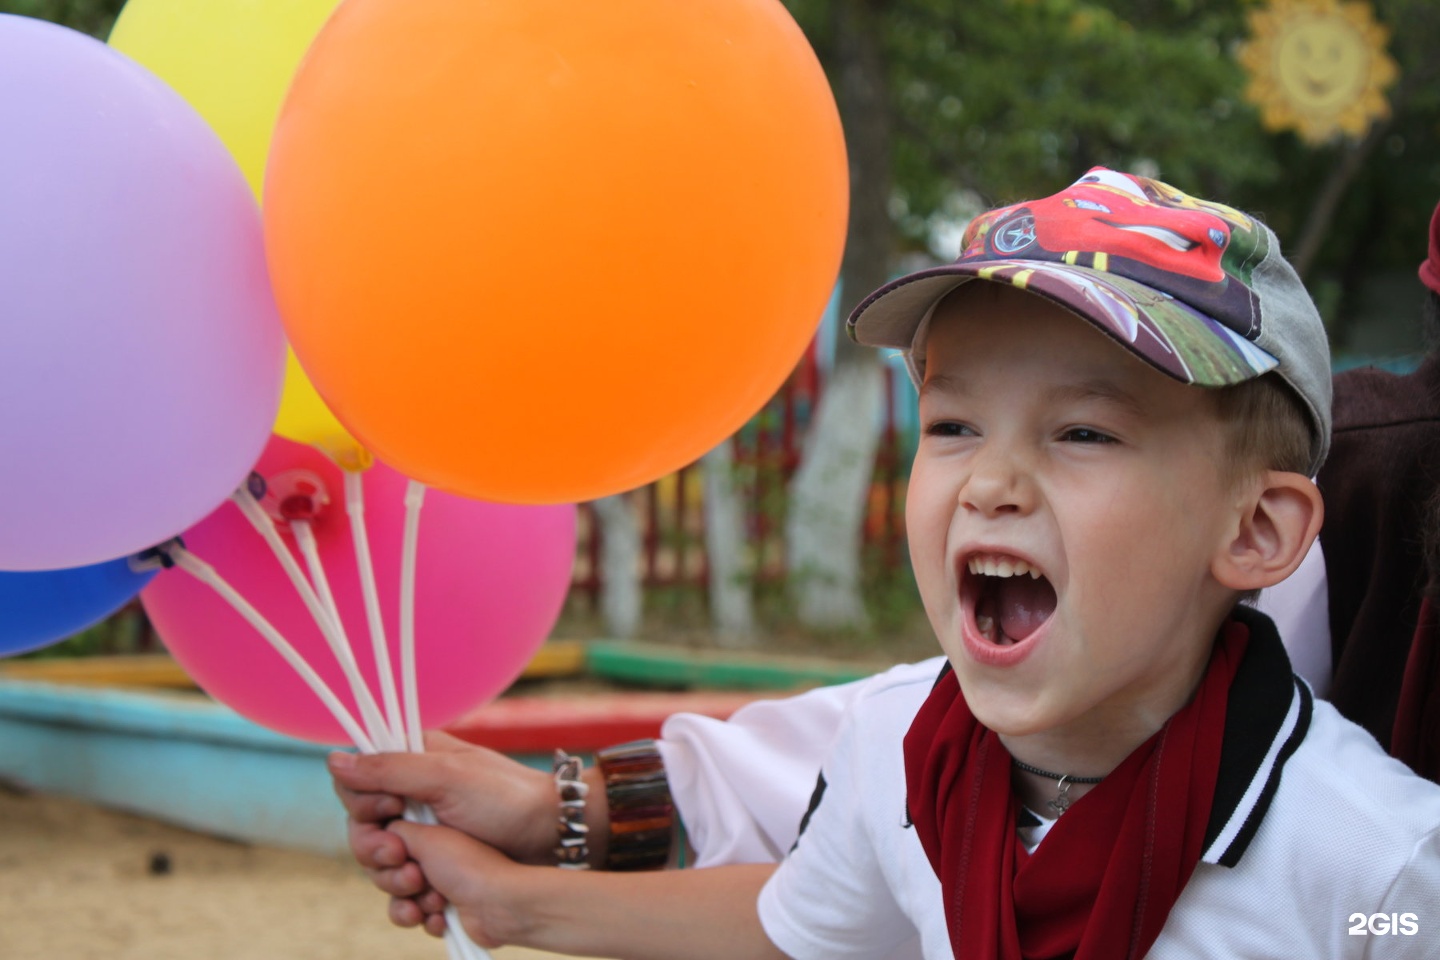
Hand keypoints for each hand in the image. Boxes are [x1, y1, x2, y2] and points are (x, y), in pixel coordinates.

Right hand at [328, 730, 569, 926]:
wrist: (552, 840)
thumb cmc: (505, 799)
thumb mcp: (446, 777)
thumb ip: (388, 770)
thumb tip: (333, 759)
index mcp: (412, 768)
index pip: (357, 786)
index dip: (364, 804)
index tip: (391, 810)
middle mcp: (414, 804)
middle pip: (363, 834)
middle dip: (376, 852)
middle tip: (400, 858)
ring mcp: (425, 842)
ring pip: (380, 870)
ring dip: (394, 883)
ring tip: (422, 887)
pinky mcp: (437, 876)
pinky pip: (405, 898)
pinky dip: (413, 909)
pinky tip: (431, 912)